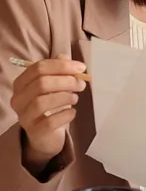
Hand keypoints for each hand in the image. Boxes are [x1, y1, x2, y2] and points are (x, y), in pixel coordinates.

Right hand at [10, 55, 86, 171]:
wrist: (46, 134)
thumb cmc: (52, 104)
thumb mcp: (55, 85)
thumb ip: (59, 70)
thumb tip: (65, 56)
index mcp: (22, 83)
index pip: (39, 68)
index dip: (62, 66)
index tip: (81, 68)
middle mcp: (18, 99)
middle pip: (41, 84)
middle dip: (66, 81)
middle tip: (81, 84)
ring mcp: (24, 117)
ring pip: (42, 102)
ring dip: (65, 97)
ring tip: (75, 98)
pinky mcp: (34, 132)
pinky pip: (49, 122)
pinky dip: (65, 114)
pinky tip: (72, 112)